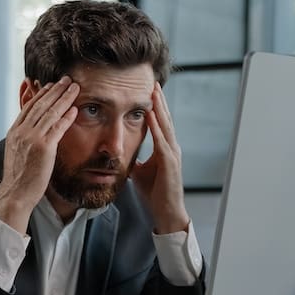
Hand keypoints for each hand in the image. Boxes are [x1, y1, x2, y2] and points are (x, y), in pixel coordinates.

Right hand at [0, 76, 79, 232]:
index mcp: (14, 132)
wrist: (16, 194)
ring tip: (74, 88)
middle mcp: (22, 132)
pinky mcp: (43, 148)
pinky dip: (67, 117)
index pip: (29, 107)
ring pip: (50, 113)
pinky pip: (57, 128)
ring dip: (64, 98)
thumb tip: (32, 134)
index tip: (50, 86)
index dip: (40, 95)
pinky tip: (75, 109)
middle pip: (40, 105)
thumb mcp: (17, 154)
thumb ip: (24, 140)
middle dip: (54, 91)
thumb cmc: (19, 178)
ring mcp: (32, 139)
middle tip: (66, 79)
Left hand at [130, 82, 189, 233]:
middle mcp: (172, 148)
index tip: (148, 91)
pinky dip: (156, 127)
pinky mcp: (170, 163)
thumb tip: (121, 154)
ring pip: (166, 126)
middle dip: (159, 101)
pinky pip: (162, 141)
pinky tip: (151, 115)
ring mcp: (173, 155)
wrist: (167, 212)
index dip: (155, 106)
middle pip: (165, 119)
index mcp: (165, 149)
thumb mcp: (141, 172)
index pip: (160, 123)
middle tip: (153, 82)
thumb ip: (136, 160)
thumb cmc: (155, 193)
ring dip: (159, 108)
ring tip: (153, 92)